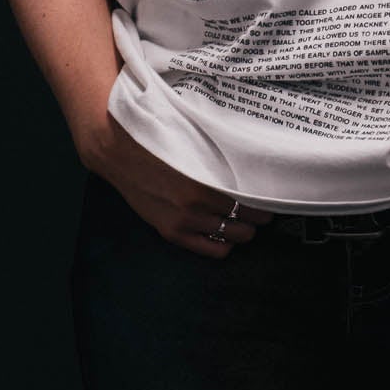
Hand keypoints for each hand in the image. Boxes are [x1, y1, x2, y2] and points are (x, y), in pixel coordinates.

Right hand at [80, 113, 274, 260]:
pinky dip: (223, 244)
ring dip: (241, 231)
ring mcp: (182, 223)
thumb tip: (249, 169)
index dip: (264, 205)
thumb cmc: (157, 139)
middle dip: (255, 218)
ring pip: (230, 239)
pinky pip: (209, 249)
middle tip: (260, 211)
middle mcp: (195, 208)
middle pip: (244, 224)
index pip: (248, 204)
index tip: (271, 202)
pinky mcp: (170, 231)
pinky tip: (226, 233)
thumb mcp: (195, 144)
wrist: (119, 150)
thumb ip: (220, 161)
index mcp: (203, 183)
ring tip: (246, 221)